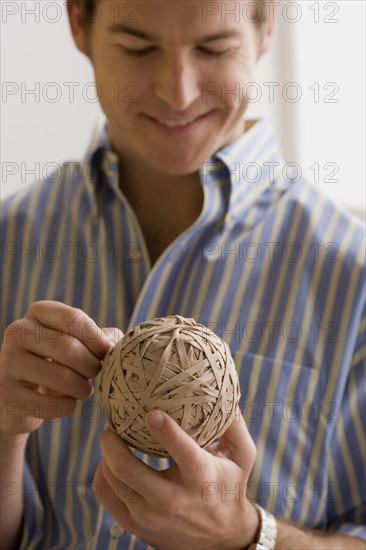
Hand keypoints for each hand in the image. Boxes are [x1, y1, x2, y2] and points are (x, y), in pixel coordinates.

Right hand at [0, 301, 118, 436]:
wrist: (20, 394)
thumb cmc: (58, 361)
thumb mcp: (77, 341)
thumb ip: (101, 338)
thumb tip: (123, 345)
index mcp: (39, 312)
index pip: (74, 318)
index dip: (97, 339)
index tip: (107, 354)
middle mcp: (17, 332)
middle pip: (69, 348)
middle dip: (91, 366)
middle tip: (95, 374)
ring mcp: (7, 363)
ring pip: (61, 377)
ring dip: (82, 389)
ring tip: (84, 389)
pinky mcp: (6, 395)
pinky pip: (52, 404)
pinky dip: (68, 407)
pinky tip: (66, 403)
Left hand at [94, 408, 258, 549]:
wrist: (223, 539)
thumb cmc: (230, 486)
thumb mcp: (242, 455)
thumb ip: (234, 423)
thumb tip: (224, 391)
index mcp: (201, 477)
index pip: (181, 452)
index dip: (164, 430)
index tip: (150, 412)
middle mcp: (173, 500)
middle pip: (127, 468)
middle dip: (112, 441)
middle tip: (112, 425)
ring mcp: (150, 517)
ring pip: (111, 480)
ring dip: (106, 455)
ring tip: (112, 440)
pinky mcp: (135, 526)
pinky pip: (104, 495)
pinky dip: (102, 474)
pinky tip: (111, 463)